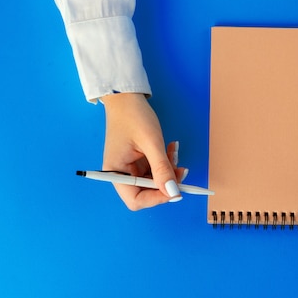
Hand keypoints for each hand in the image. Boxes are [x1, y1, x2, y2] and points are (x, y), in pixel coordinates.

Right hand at [101, 93, 185, 209]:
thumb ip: (162, 169)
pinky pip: (156, 169)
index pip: (136, 200)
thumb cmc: (133, 116)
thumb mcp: (151, 142)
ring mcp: (130, 167)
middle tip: (182, 170)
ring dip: (169, 170)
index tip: (176, 190)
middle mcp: (121, 173)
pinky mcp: (139, 161)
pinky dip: (167, 162)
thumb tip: (173, 193)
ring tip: (174, 152)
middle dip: (166, 183)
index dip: (157, 198)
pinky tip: (172, 148)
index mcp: (115, 172)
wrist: (126, 97)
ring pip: (155, 181)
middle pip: (147, 192)